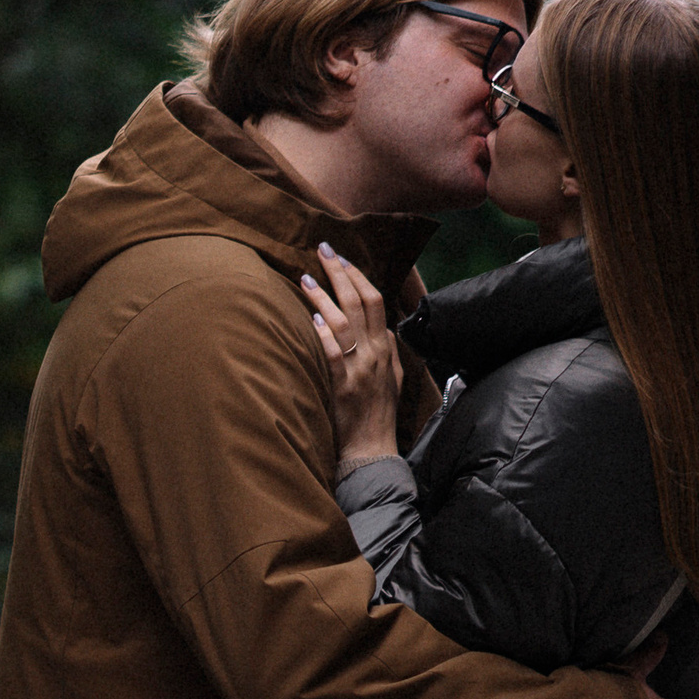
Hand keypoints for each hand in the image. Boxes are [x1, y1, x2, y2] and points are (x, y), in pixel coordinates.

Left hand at [301, 244, 401, 469]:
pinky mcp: (342, 386)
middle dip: (340, 273)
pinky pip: (334, 355)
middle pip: (359, 302)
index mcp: (384, 348)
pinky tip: (312, 319)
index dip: (359, 276)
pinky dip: (324, 335)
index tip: (343, 257)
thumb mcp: (392, 378)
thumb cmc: (378, 413)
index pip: (376, 301)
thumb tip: (384, 327)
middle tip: (323, 249)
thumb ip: (389, 350)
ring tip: (305, 277)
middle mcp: (374, 353)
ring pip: (343, 323)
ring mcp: (359, 369)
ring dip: (323, 297)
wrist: (372, 448)